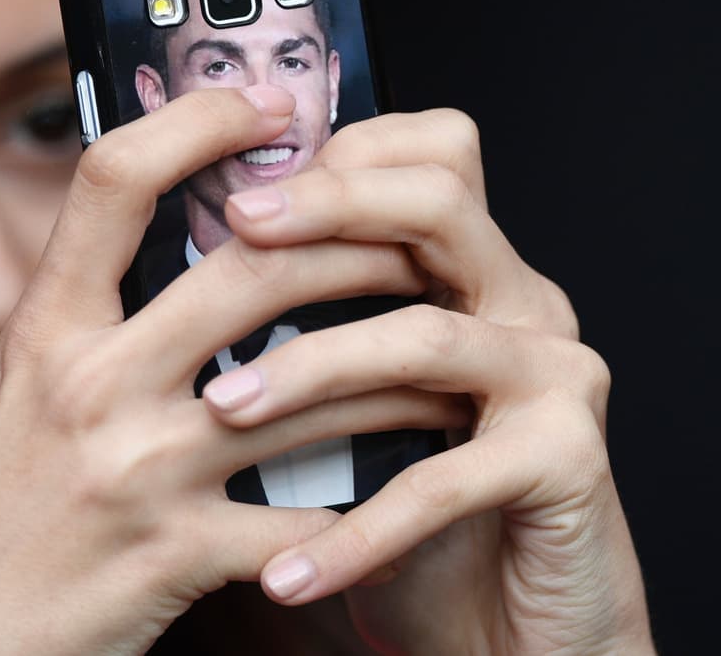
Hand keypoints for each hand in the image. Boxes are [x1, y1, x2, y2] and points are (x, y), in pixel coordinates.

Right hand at [0, 92, 465, 655]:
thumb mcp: (15, 393)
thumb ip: (88, 322)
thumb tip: (170, 246)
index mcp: (44, 329)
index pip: (115, 180)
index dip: (196, 121)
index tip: (265, 105)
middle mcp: (89, 383)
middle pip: (252, 269)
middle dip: (355, 240)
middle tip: (413, 233)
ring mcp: (136, 469)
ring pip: (313, 387)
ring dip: (401, 367)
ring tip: (450, 354)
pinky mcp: (176, 558)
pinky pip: (310, 519)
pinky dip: (371, 505)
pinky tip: (407, 491)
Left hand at [204, 110, 654, 654]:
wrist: (503, 625)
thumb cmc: (414, 514)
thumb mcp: (356, 403)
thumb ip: (316, 322)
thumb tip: (196, 264)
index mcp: (469, 272)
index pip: (429, 155)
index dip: (341, 156)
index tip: (243, 180)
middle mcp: (520, 303)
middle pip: (440, 202)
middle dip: (332, 205)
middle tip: (237, 226)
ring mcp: (554, 374)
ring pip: (424, 336)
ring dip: (312, 369)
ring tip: (221, 408)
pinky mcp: (567, 457)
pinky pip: (445, 480)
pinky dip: (358, 531)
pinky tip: (286, 570)